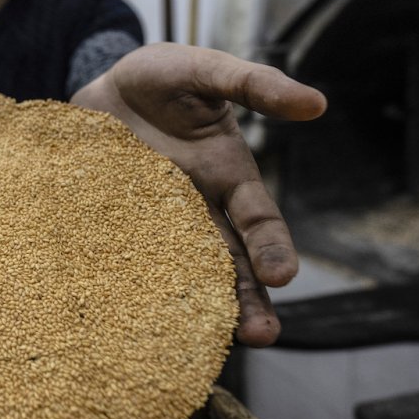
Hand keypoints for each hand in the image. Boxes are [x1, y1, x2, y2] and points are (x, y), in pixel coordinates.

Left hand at [70, 44, 326, 345]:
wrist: (102, 86)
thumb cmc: (165, 77)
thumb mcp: (208, 72)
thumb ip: (254, 85)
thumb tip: (316, 104)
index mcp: (227, 178)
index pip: (258, 221)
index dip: (272, 247)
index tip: (283, 275)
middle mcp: (197, 211)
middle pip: (229, 265)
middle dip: (247, 300)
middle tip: (261, 336)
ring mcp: (154, 224)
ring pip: (181, 277)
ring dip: (196, 311)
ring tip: (203, 347)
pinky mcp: (111, 228)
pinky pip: (124, 263)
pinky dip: (129, 289)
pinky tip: (124, 320)